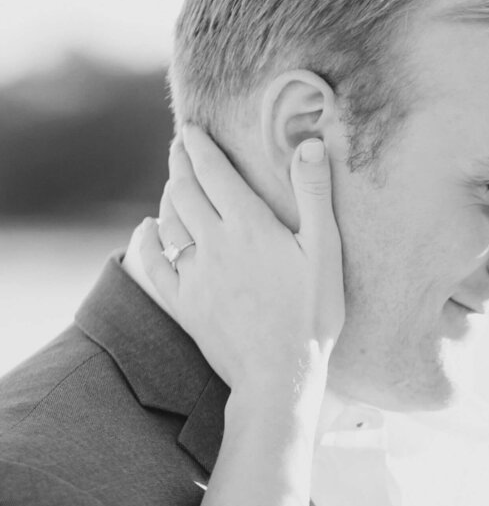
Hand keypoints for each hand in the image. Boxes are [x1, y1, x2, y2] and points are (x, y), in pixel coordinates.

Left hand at [144, 126, 343, 395]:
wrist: (280, 376)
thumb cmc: (312, 316)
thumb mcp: (325, 254)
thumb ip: (315, 196)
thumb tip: (311, 144)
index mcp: (249, 225)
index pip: (214, 171)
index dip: (200, 146)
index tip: (192, 129)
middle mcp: (214, 242)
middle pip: (185, 189)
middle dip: (180, 163)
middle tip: (179, 147)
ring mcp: (194, 274)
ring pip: (170, 221)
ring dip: (168, 195)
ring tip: (173, 183)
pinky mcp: (184, 303)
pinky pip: (154, 262)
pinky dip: (147, 239)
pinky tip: (147, 229)